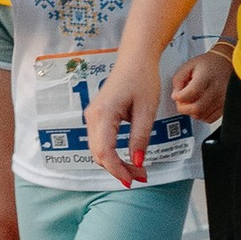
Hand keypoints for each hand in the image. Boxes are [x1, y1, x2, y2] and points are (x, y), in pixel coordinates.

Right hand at [81, 44, 162, 187]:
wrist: (136, 59)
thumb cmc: (142, 78)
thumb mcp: (147, 109)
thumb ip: (140, 136)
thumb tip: (137, 162)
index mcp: (104, 113)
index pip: (105, 151)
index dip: (117, 169)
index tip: (132, 180)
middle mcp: (93, 116)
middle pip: (99, 154)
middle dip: (118, 169)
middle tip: (141, 176)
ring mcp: (93, 116)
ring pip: (98, 150)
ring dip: (115, 163)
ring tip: (137, 169)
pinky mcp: (97, 116)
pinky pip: (100, 142)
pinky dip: (112, 154)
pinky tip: (128, 158)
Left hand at [170, 42, 233, 129]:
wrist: (225, 64)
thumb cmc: (208, 64)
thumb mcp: (188, 65)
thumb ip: (178, 79)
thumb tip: (176, 94)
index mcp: (206, 77)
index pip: (191, 93)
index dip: (179, 97)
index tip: (176, 94)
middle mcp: (216, 89)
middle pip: (196, 108)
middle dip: (183, 107)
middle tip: (181, 101)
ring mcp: (222, 100)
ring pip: (201, 115)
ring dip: (191, 111)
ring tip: (191, 101)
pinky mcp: (224, 107)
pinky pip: (209, 119)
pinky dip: (201, 115)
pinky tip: (199, 106)